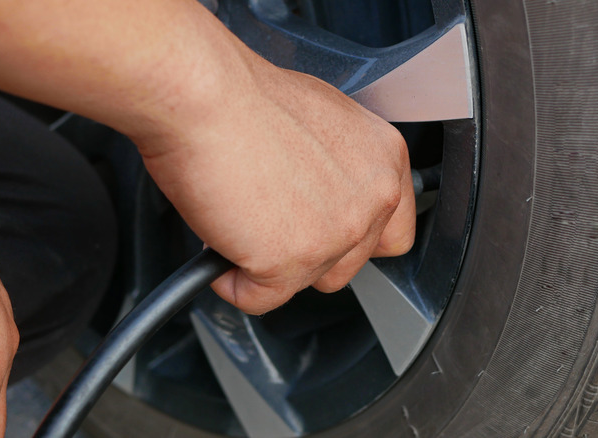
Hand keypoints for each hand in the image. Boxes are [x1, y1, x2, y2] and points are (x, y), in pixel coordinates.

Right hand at [137, 58, 415, 314]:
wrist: (203, 96)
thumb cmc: (244, 96)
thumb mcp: (320, 120)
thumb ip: (339, 166)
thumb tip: (321, 193)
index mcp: (385, 160)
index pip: (394, 232)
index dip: (354, 240)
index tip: (326, 233)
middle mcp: (372, 200)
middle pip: (348, 264)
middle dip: (306, 251)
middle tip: (269, 217)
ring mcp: (334, 236)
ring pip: (305, 282)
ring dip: (270, 264)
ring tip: (240, 220)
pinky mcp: (290, 263)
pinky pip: (259, 298)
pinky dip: (231, 281)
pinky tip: (221, 240)